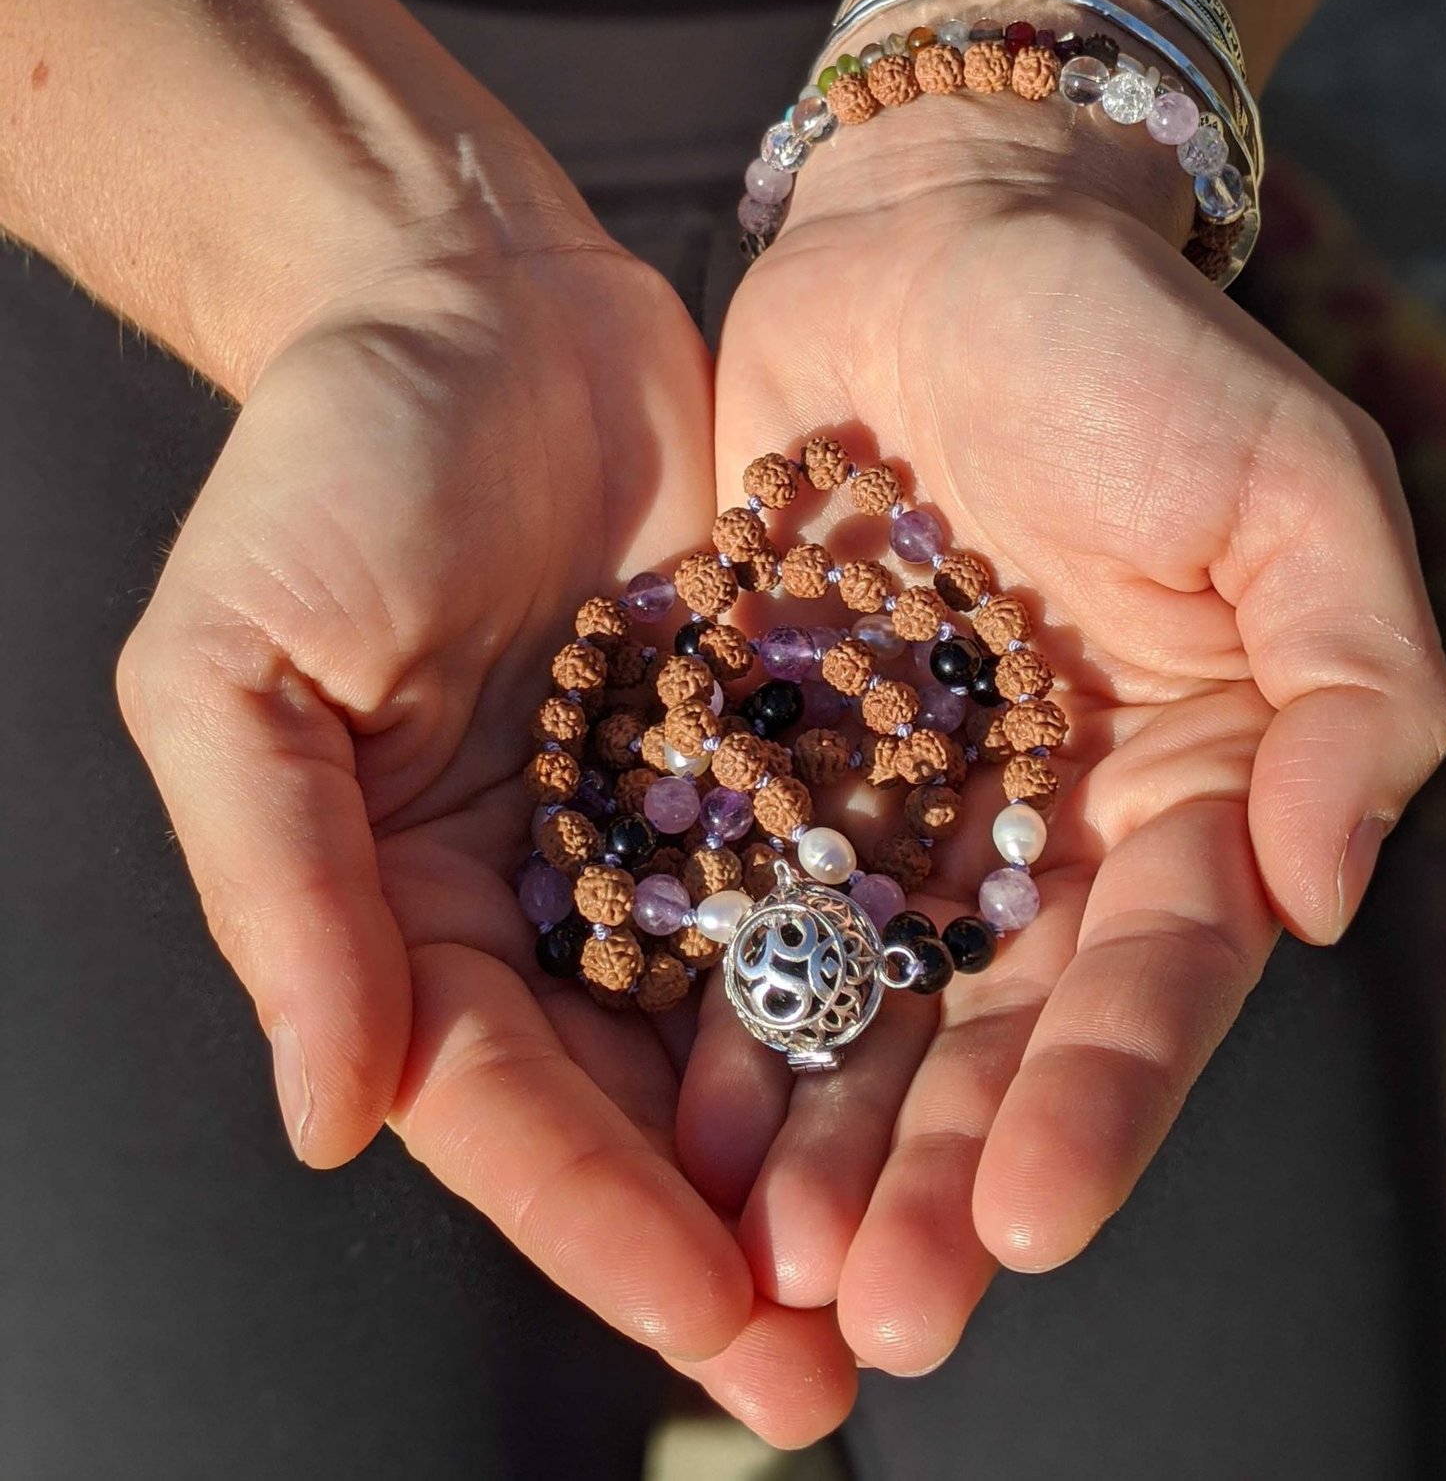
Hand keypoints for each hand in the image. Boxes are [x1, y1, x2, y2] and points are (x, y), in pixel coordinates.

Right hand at [115, 229, 857, 1439]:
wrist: (475, 290)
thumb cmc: (325, 462)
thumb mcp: (244, 666)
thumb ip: (281, 885)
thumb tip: (329, 1120)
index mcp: (404, 899)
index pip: (494, 1096)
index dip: (593, 1221)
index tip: (713, 1329)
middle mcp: (543, 886)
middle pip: (633, 1095)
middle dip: (729, 1233)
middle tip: (842, 1371)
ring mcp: (663, 816)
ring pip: (751, 1007)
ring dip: (833, 1138)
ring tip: (938, 1256)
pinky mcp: (769, 731)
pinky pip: (833, 863)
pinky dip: (891, 960)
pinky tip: (983, 1048)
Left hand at [692, 89, 1445, 1379]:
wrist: (946, 230)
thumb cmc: (1138, 346)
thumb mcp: (1299, 485)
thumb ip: (1358, 686)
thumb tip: (1323, 895)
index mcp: (1190, 785)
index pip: (1158, 978)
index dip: (1103, 1104)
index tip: (1034, 1221)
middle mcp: (1047, 826)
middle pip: (1001, 1032)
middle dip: (947, 1172)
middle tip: (882, 1313)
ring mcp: (907, 798)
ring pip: (866, 999)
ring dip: (825, 1133)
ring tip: (769, 1257)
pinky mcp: (777, 746)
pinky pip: (744, 893)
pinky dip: (715, 996)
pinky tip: (671, 1101)